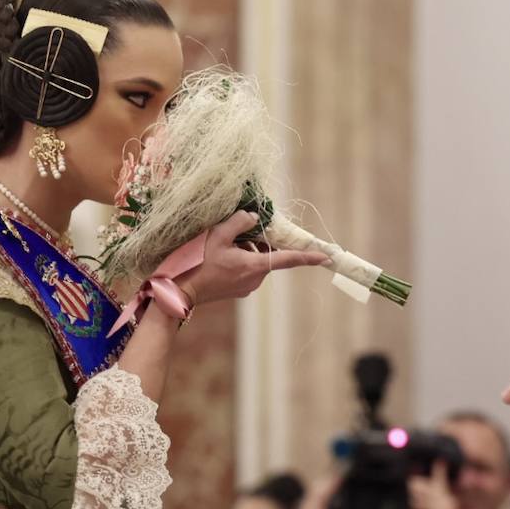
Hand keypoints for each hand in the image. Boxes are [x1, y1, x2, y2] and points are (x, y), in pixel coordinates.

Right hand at [177, 211, 328, 305]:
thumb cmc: (199, 262)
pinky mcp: (239, 290)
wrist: (182, 290)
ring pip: (259, 262)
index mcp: (255, 266)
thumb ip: (239, 222)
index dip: (309, 257)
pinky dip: (244, 259)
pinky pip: (249, 270)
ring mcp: (247, 287)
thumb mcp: (218, 235)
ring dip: (250, 250)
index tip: (327, 257)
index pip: (288, 259)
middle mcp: (256, 279)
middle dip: (262, 241)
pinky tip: (225, 253)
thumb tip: (254, 218)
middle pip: (270, 255)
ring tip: (228, 242)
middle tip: (243, 230)